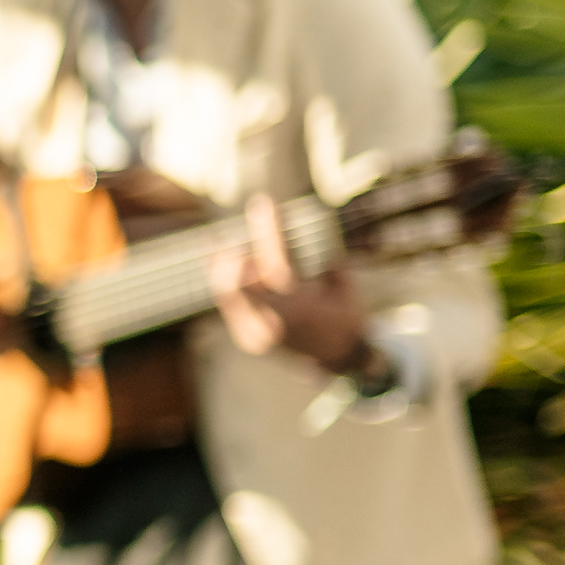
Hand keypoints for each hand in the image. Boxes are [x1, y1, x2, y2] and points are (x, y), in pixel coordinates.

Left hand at [210, 191, 374, 372]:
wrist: (339, 361)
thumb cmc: (347, 320)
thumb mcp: (344, 290)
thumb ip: (325, 263)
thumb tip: (310, 229)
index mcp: (301, 309)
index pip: (276, 262)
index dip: (268, 230)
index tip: (264, 202)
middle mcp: (272, 324)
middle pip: (234, 281)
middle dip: (235, 251)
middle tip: (240, 232)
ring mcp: (254, 334)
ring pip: (224, 292)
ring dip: (222, 264)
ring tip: (221, 241)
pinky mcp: (245, 337)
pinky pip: (225, 303)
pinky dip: (221, 278)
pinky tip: (217, 256)